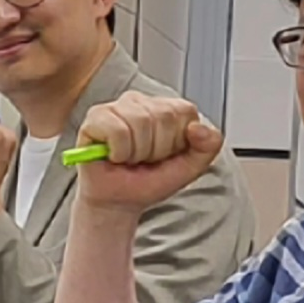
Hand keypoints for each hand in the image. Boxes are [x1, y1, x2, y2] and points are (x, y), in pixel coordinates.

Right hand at [73, 93, 223, 214]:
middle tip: (145, 160)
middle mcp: (141, 101)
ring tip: (129, 158)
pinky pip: (117, 131)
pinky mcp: (95, 117)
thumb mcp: (189, 168)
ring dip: (136, 153)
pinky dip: (119, 152)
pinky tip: (114, 156)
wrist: (119, 201)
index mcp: (166, 108)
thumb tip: (199, 128)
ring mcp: (116, 106)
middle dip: (157, 150)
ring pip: (140, 122)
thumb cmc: (148, 180)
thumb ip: (208, 147)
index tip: (166, 155)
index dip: (177, 141)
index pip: (184, 111)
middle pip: (162, 117)